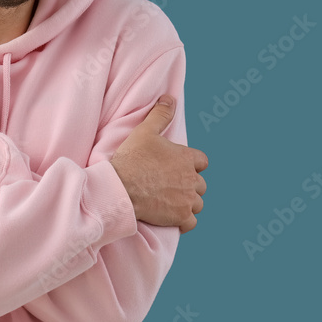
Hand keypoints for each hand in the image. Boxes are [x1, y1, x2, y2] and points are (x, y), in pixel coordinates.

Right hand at [109, 95, 208, 233]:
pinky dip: (184, 221)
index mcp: (187, 158)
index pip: (202, 162)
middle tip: (170, 185)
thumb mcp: (144, 131)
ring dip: (188, 203)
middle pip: (201, 184)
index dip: (191, 164)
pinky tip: (172, 216)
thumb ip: (160, 115)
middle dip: (189, 185)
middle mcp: (192, 179)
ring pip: (198, 204)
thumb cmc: (131, 159)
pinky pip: (191, 222)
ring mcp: (187, 199)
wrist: (119, 188)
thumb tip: (170, 98)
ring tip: (171, 201)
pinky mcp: (180, 217)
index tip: (176, 167)